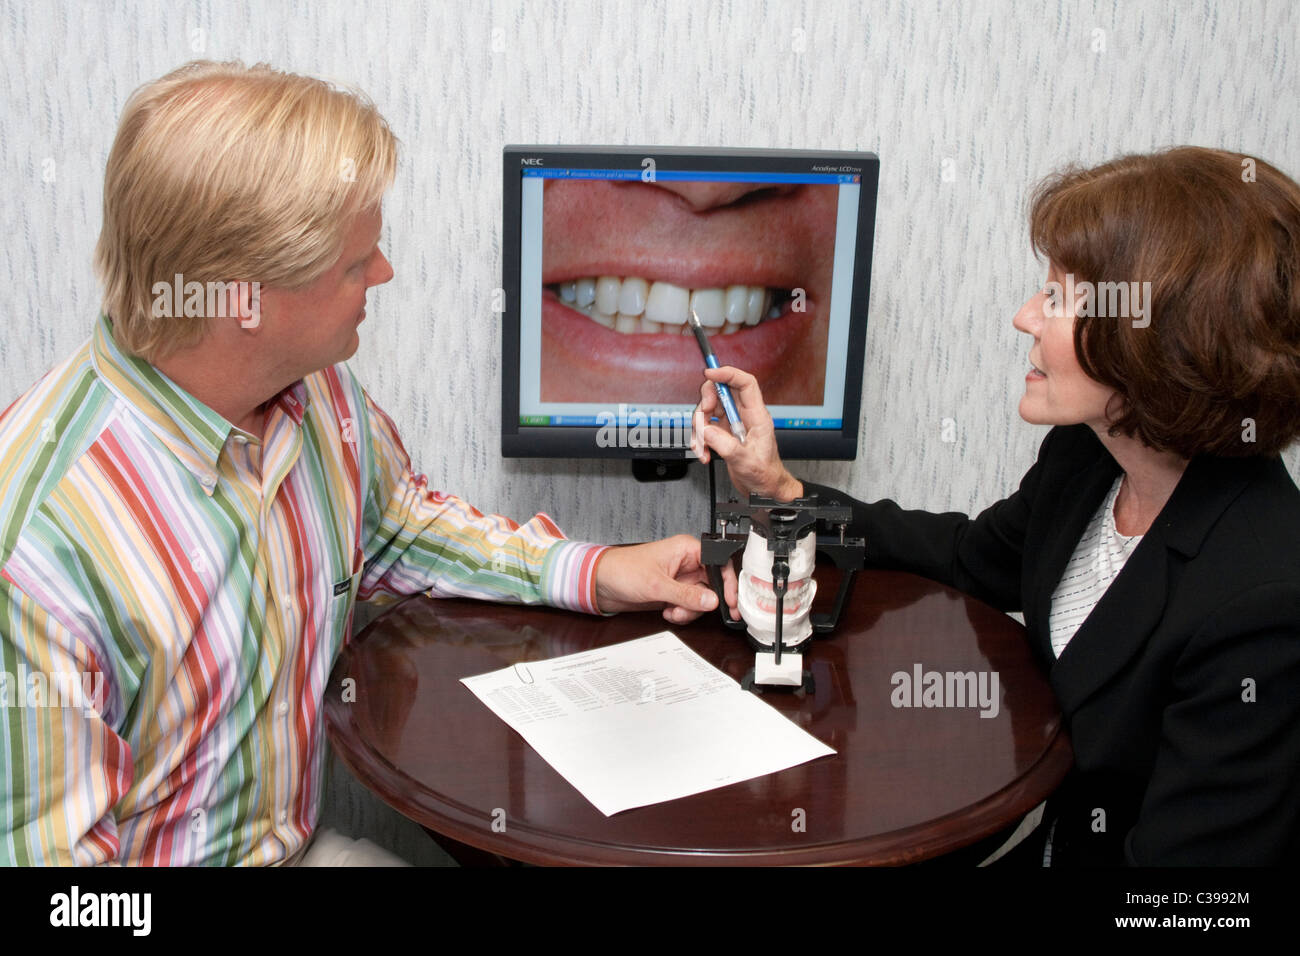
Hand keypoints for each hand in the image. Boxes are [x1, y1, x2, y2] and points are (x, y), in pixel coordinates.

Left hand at [594, 534, 738, 623]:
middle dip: (703, 603)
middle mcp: (687, 562)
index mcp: (687, 549)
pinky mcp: (674, 591)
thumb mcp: (657, 585)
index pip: (719, 563)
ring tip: (673, 611)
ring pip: (702, 599)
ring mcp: (681, 578)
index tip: (730, 601)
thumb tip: (712, 601)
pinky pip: (690, 606)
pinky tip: (668, 612)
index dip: (728, 582)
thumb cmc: (623, 570)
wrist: (601, 583)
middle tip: (695, 611)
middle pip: (713, 585)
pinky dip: (682, 613)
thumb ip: (687, 595)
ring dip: (690, 610)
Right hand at [690, 366, 803, 500]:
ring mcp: (732, 424)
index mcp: (756, 416)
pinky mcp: (723, 434)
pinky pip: (705, 429)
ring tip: (703, 447)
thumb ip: (724, 444)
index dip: (727, 373)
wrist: (763, 488)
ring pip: (708, 411)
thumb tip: (706, 430)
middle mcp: (744, 416)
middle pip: (720, 393)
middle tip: (702, 419)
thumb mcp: (745, 460)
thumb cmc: (764, 473)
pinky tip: (705, 453)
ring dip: (699, 429)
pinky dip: (700, 441)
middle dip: (705, 404)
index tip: (710, 373)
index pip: (744, 383)